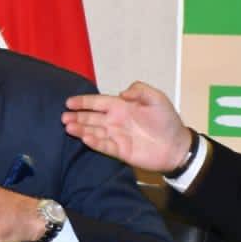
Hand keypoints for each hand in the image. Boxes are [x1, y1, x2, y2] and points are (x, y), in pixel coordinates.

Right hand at [61, 82, 191, 172]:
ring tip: (68, 127)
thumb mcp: (157, 99)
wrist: (177, 146)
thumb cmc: (167, 121)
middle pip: (91, 117)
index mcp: (121, 107)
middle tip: (63, 117)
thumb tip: (121, 93)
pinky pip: (103, 146)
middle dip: (77, 116)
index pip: (98, 103)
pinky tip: (85, 137)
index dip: (83, 102)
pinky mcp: (119, 151)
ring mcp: (116, 136)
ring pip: (93, 131)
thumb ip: (140, 91)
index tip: (69, 102)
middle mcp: (115, 121)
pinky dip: (94, 142)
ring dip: (80, 129)